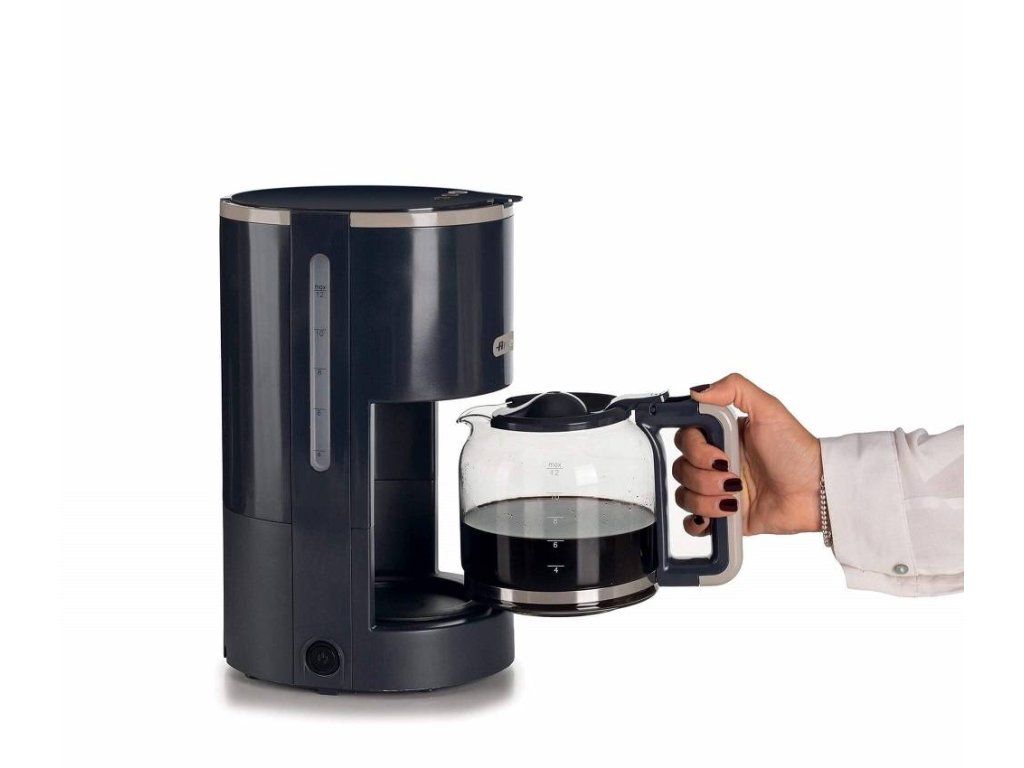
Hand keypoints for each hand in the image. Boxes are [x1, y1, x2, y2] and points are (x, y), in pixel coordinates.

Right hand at [672, 373, 821, 535]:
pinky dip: (697, 522)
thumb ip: (734, 388)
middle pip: (681, 469)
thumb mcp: (770, 409)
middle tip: (733, 477)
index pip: (685, 439)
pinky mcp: (725, 517)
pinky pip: (693, 523)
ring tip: (734, 499)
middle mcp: (716, 463)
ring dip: (706, 499)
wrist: (816, 492)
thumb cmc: (797, 451)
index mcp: (722, 437)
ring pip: (684, 495)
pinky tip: (717, 516)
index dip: (695, 449)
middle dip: (704, 477)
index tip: (719, 454)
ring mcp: (719, 491)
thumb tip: (697, 392)